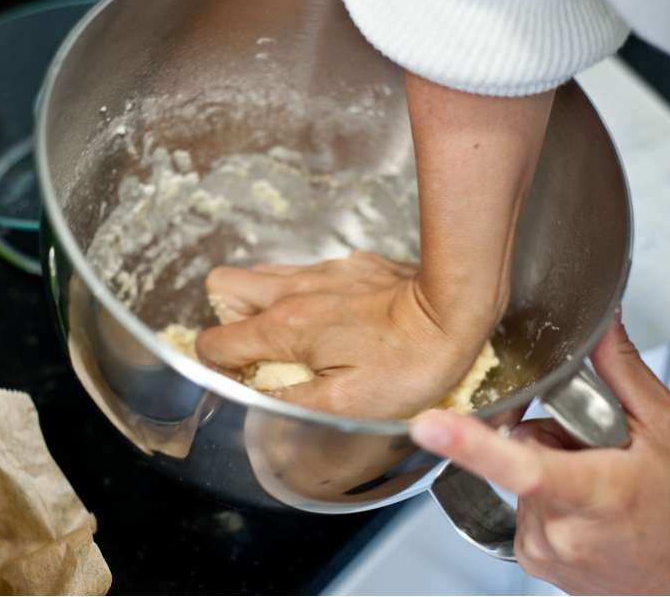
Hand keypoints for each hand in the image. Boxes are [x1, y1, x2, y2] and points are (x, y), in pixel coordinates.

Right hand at [195, 252, 492, 418]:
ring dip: (262, 304)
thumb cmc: (408, 362)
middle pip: (222, 287)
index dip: (218, 366)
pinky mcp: (348, 264)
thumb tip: (255, 405)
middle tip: (258, 349)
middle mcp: (293, 291)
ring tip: (294, 336)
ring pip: (261, 275)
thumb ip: (290, 405)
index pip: (215, 341)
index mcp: (285, 327)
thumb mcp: (346, 405)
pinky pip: (304, 272)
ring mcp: (321, 272)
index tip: (242, 382)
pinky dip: (302, 294)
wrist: (455, 310)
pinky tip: (333, 317)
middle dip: (228, 320)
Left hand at [411, 317, 669, 594]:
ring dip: (549, 467)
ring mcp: (541, 547)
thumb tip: (597, 324)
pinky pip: (518, 502)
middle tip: (600, 456)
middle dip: (552, 437)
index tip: (428, 424)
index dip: (468, 443)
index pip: (521, 464)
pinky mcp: (530, 558)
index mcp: (596, 492)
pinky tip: (582, 508)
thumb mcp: (668, 429)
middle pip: (521, 447)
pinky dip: (543, 495)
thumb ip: (622, 372)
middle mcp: (559, 527)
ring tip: (596, 484)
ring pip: (516, 474)